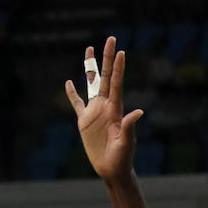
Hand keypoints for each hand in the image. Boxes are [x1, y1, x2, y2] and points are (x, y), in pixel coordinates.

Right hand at [64, 36, 141, 182]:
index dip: (118, 68)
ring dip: (90, 67)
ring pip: (91, 84)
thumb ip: (129, 126)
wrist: (112, 169)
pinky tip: (68, 82)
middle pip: (106, 77)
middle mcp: (106, 106)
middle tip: (110, 38)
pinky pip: (77, 103)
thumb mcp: (126, 143)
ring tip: (89, 49)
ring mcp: (95, 112)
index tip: (120, 51)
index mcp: (116, 110)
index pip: (117, 84)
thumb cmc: (123, 158)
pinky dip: (72, 93)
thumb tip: (138, 112)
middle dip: (107, 58)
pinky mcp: (84, 121)